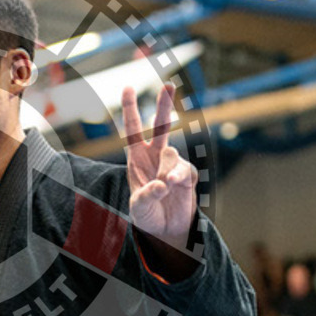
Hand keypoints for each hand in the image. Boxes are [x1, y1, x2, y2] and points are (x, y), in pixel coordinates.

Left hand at [122, 82, 197, 250]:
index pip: (133, 129)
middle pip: (161, 126)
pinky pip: (184, 170)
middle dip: (164, 105)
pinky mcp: (187, 175)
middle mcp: (155, 156)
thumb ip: (146, 195)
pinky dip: (178, 177)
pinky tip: (174, 185)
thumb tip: (162, 183)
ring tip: (163, 187)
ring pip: (171, 154)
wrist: (165, 230)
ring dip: (166, 170)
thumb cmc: (146, 214)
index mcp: (136, 158)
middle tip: (168, 85)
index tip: (128, 87)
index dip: (130, 109)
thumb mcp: (138, 207)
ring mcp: (173, 164)